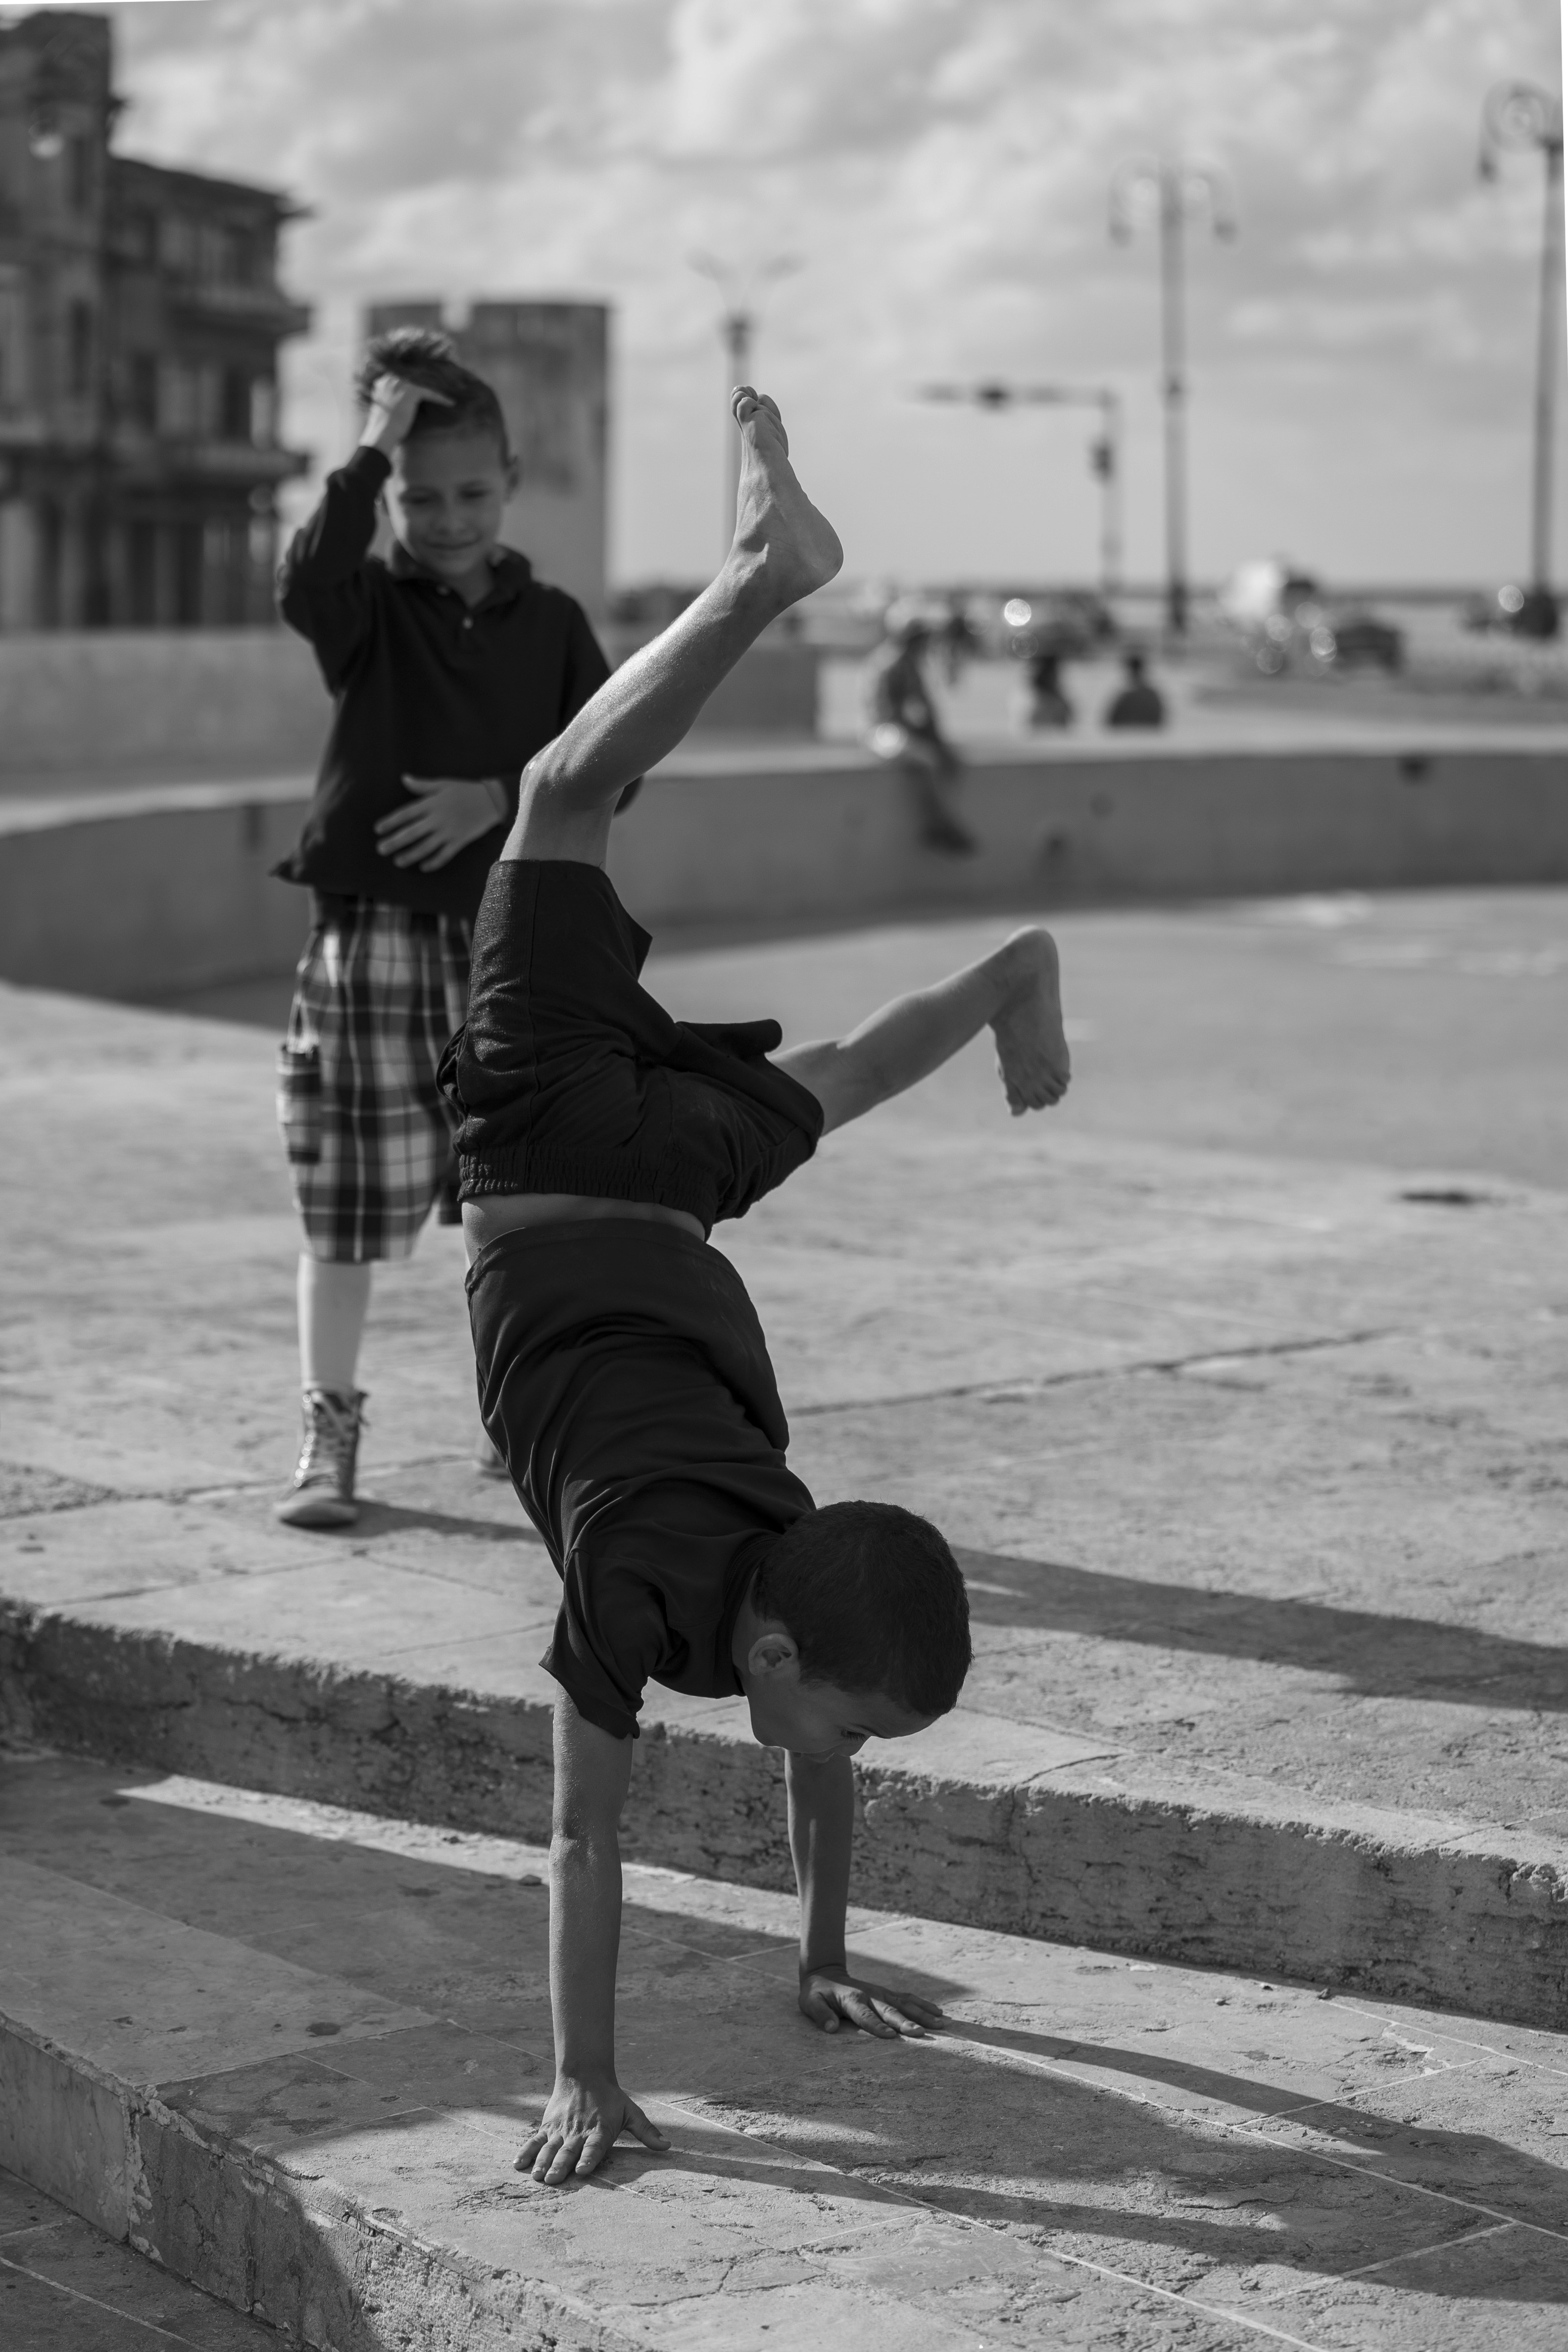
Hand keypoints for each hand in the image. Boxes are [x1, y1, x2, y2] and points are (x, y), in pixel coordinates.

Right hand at [359, 370, 452, 453]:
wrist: (381, 434)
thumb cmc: (383, 428)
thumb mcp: (386, 408)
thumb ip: (392, 398)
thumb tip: (402, 401)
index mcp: (383, 382)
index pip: (403, 377)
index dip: (415, 381)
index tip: (425, 387)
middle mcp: (391, 378)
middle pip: (415, 377)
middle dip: (428, 381)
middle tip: (441, 384)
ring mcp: (401, 383)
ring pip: (423, 383)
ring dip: (436, 389)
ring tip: (447, 393)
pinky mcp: (411, 390)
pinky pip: (430, 392)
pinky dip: (441, 398)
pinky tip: (450, 403)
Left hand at [375, 775, 507, 870]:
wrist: (491, 800)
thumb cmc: (465, 790)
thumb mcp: (443, 784)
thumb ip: (422, 785)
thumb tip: (403, 778)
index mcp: (431, 803)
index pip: (406, 814)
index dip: (391, 822)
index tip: (378, 829)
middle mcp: (438, 819)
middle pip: (412, 833)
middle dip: (395, 842)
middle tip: (381, 849)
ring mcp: (449, 832)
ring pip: (426, 847)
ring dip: (410, 855)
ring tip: (398, 861)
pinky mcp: (460, 841)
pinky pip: (444, 855)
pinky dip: (434, 862)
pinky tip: (424, 867)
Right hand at [516, 2068, 669, 2185]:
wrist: (585, 2073)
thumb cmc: (611, 2098)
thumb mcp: (631, 2112)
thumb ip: (647, 2132)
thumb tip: (668, 2147)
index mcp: (600, 2130)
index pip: (595, 2147)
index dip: (590, 2159)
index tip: (584, 2171)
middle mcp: (579, 2131)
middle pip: (569, 2151)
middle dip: (561, 2166)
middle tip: (554, 2180)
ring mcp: (561, 2129)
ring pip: (550, 2148)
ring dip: (543, 2162)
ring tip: (538, 2177)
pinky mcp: (548, 2126)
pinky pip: (535, 2140)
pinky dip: (526, 2151)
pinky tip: (518, 2164)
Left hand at [799, 1962, 943, 2039]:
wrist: (826, 1973)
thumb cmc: (817, 1994)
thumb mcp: (810, 2003)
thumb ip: (820, 2014)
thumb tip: (830, 2028)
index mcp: (852, 2000)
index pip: (865, 2016)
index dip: (877, 2026)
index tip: (890, 2036)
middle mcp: (870, 1995)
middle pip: (890, 2010)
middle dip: (905, 2022)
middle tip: (921, 2033)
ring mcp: (881, 1993)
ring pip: (905, 2003)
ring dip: (922, 2013)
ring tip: (940, 2023)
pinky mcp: (887, 1993)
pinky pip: (908, 1998)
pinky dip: (923, 2005)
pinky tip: (938, 2012)